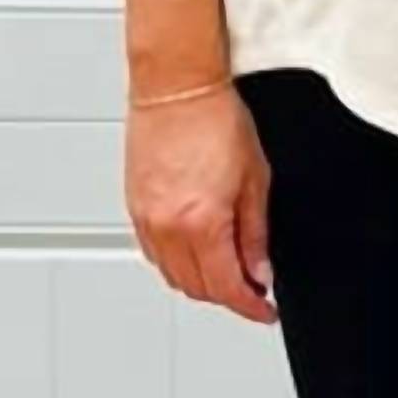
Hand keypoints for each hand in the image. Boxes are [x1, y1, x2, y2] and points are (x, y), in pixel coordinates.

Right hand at [124, 86, 278, 325]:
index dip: (251, 307)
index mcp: (203, 223)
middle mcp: (168, 227)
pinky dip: (176, 262)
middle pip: (197, 288)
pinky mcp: (134, 207)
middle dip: (227, 296)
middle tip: (252, 286)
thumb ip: (255, 234)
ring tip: (227, 269)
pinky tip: (195, 250)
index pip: (227, 288)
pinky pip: (153, 254)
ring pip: (172, 276)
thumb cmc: (215, 119)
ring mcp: (146, 218)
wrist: (177, 87)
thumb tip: (259, 270)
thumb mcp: (255, 180)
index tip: (264, 310)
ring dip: (201, 282)